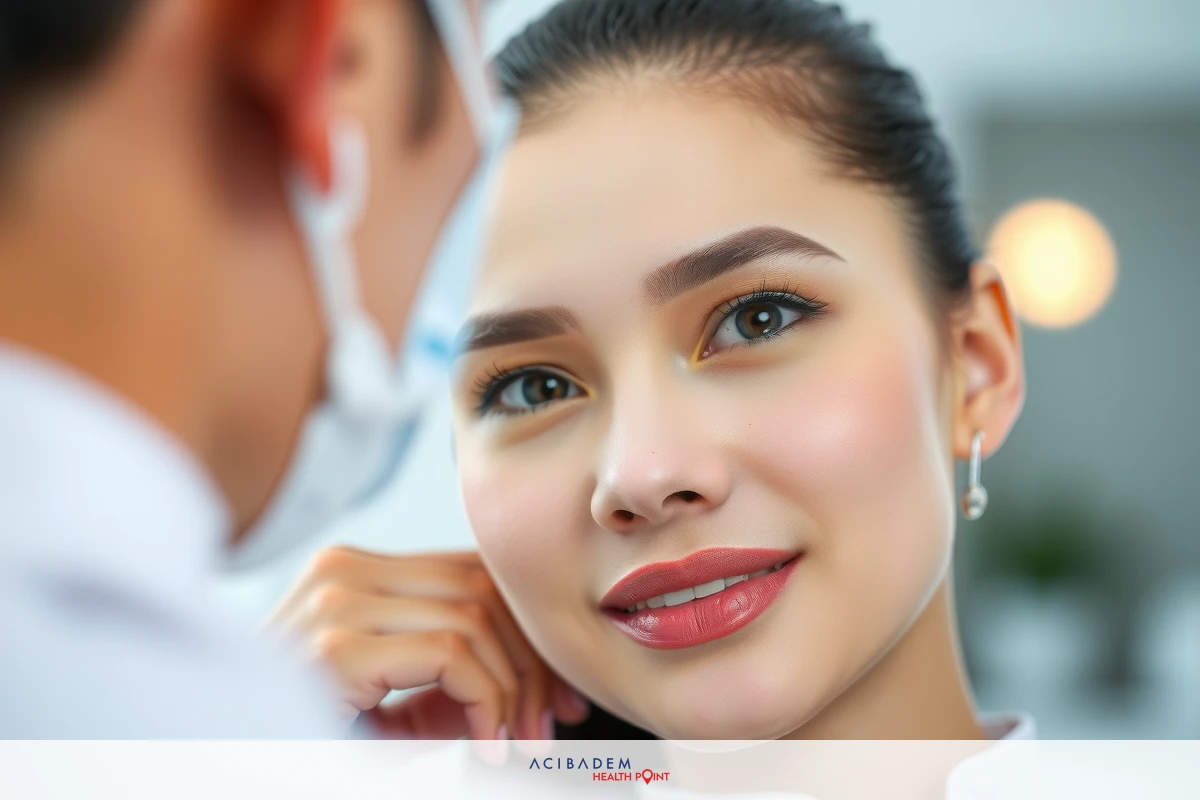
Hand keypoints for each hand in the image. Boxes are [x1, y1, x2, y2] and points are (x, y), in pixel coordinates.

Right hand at [267, 547, 590, 740]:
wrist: (222, 763)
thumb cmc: (307, 738)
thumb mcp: (393, 704)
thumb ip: (452, 678)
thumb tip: (538, 685)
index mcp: (351, 571)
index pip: (470, 572)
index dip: (526, 630)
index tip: (557, 692)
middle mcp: (340, 569)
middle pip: (482, 587)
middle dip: (532, 660)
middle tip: (552, 721)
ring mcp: (333, 600)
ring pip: (475, 617)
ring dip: (514, 689)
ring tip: (517, 743)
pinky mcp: (333, 646)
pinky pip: (451, 654)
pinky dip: (486, 702)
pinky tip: (486, 744)